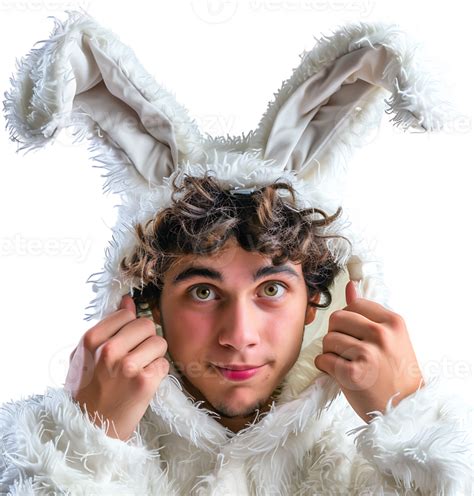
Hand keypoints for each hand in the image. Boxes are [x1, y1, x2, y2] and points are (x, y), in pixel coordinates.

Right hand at [64, 295, 168, 440]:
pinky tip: (143, 383)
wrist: (89, 429)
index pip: (127, 313)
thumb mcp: (86, 354)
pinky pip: (164, 364)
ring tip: (138, 370)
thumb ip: (107, 325)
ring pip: (159, 342)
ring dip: (153, 356)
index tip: (125, 342)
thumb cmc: (86, 389)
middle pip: (147, 324)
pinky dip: (157, 373)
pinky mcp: (145, 382)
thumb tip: (128, 300)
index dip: (130, 327)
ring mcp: (128, 366)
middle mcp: (109, 350)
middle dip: (145, 339)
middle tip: (135, 357)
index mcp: (92, 339)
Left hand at [314, 281, 423, 422]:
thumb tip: (349, 287)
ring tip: (345, 363)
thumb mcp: (391, 337)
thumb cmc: (396, 373)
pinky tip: (339, 373)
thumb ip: (368, 312)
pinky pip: (323, 359)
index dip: (349, 320)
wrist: (405, 409)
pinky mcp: (352, 373)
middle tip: (347, 350)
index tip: (356, 335)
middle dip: (336, 334)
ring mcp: (367, 353)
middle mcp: (381, 334)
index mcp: (392, 321)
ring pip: (328, 339)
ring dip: (330, 352)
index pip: (354, 304)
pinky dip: (325, 367)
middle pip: (337, 318)